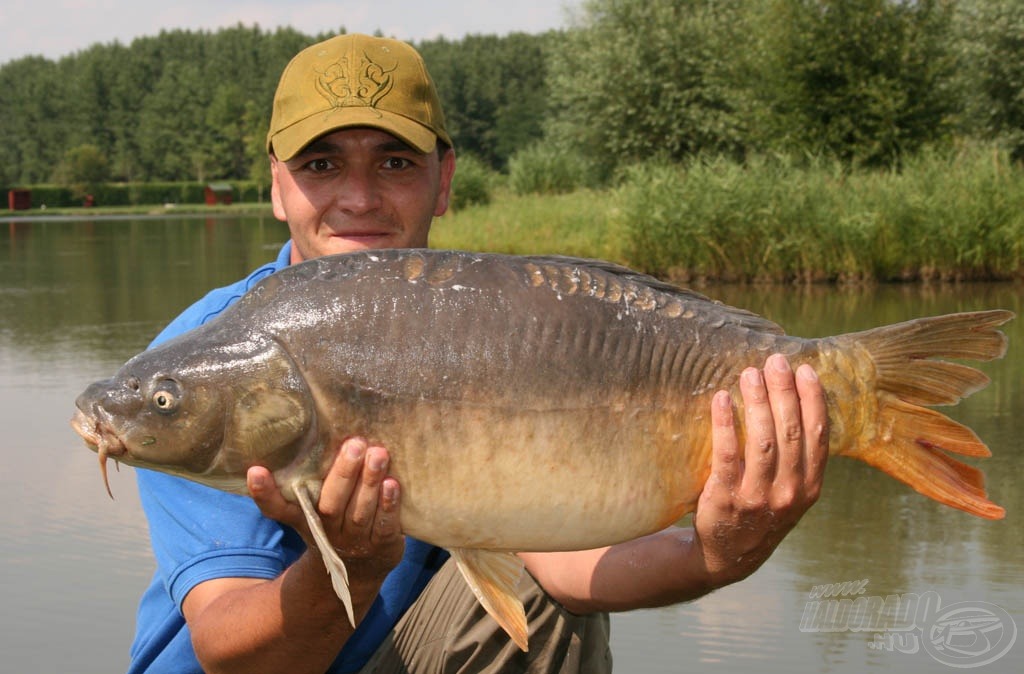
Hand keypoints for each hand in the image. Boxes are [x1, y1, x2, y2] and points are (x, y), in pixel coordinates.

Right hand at [247, 437, 404, 578]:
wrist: (362, 568)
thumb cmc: (338, 519)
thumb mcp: (319, 504)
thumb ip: (318, 477)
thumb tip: (327, 427)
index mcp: (304, 518)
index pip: (277, 509)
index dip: (264, 492)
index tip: (255, 470)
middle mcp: (327, 530)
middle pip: (331, 504)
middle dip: (343, 474)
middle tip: (354, 444)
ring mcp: (354, 541)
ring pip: (360, 511)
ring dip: (370, 482)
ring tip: (378, 454)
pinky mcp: (381, 546)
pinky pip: (384, 526)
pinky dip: (388, 505)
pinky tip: (392, 483)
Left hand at [693, 353, 827, 588]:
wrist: (728, 555)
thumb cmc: (761, 510)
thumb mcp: (792, 492)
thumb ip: (799, 457)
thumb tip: (794, 398)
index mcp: (810, 486)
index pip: (818, 436)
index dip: (813, 400)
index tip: (805, 370)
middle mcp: (789, 492)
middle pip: (791, 432)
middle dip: (784, 392)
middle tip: (775, 361)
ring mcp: (757, 497)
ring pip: (762, 441)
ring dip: (757, 402)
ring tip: (750, 373)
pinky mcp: (725, 498)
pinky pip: (726, 454)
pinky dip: (725, 423)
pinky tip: (721, 399)